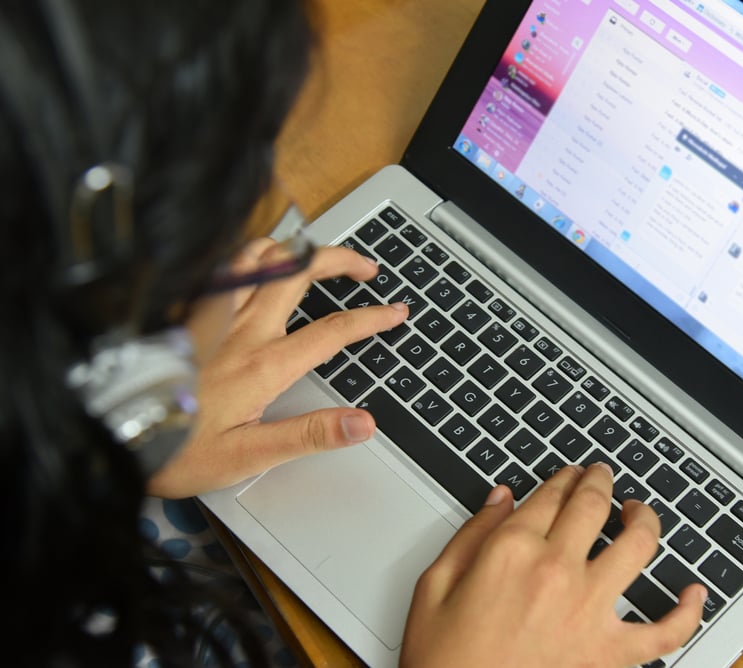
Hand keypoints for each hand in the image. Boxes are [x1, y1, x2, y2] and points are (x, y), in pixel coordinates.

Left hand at [147, 240, 407, 497]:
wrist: (103, 432)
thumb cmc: (171, 450)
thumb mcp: (246, 457)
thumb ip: (308, 435)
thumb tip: (363, 423)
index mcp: (262, 365)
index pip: (333, 331)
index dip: (372, 319)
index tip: (397, 312)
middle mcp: (239, 329)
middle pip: (300, 271)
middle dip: (340, 259)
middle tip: (365, 267)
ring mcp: (209, 313)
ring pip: (260, 256)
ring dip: (294, 249)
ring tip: (314, 257)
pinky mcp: (184, 310)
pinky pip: (221, 264)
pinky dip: (249, 253)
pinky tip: (254, 263)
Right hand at [401, 464, 706, 667]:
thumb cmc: (443, 659)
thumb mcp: (434, 585)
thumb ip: (471, 534)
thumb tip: (500, 499)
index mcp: (511, 551)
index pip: (551, 494)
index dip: (564, 477)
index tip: (569, 474)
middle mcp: (557, 572)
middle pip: (594, 505)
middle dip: (600, 481)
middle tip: (602, 476)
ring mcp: (589, 611)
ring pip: (638, 546)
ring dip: (645, 518)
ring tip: (639, 511)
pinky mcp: (608, 653)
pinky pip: (664, 631)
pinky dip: (687, 612)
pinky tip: (694, 592)